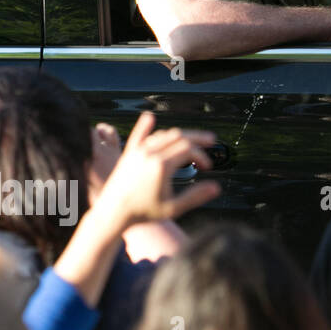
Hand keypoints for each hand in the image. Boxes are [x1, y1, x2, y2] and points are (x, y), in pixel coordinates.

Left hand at [93, 112, 220, 228]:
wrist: (114, 211)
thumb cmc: (143, 212)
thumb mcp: (174, 208)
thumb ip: (196, 196)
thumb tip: (216, 187)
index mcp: (161, 165)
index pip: (188, 149)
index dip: (202, 156)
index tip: (206, 167)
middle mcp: (148, 154)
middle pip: (178, 136)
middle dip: (197, 138)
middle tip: (211, 140)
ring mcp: (137, 152)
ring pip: (162, 135)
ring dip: (179, 135)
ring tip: (191, 141)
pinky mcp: (128, 154)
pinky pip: (138, 135)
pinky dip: (145, 126)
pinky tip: (149, 117)